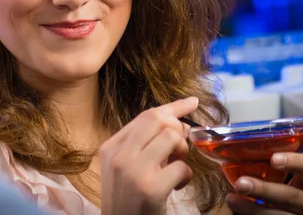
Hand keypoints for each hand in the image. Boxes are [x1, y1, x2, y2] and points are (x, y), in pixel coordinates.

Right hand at [99, 97, 197, 214]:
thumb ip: (144, 144)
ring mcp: (134, 171)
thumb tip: (180, 124)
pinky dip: (186, 175)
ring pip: (171, 138)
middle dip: (178, 128)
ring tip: (176, 167)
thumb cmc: (127, 200)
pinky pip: (181, 167)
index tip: (192, 102)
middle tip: (179, 148)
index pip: (145, 115)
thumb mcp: (125, 168)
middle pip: (158, 120)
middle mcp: (119, 156)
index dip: (173, 107)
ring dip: (183, 152)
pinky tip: (177, 186)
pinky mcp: (150, 189)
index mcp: (111, 147)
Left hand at [225, 152, 302, 214]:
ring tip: (232, 199)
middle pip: (291, 196)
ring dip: (253, 208)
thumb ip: (264, 166)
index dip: (296, 162)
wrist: (289, 212)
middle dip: (265, 190)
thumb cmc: (281, 188)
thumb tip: (227, 156)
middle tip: (241, 183)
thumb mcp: (281, 177)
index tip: (274, 159)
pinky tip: (237, 210)